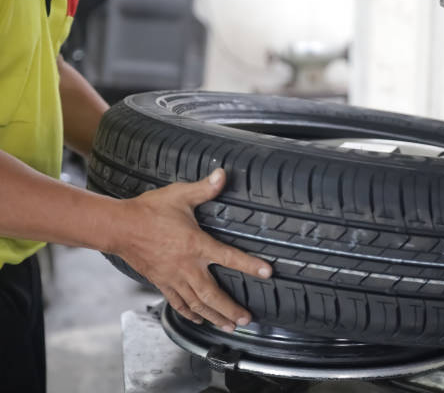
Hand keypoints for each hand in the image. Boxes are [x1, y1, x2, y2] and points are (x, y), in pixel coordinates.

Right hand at [112, 168, 271, 331]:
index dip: (250, 265)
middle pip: (213, 294)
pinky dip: (190, 313)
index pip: (229, 257)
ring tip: (229, 326)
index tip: (267, 273)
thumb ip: (204, 188)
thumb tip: (223, 174)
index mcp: (196, 244)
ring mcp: (173, 277)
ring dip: (215, 316)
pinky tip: (199, 319)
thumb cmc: (149, 210)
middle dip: (231, 309)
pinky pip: (178, 303)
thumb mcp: (179, 195)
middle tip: (247, 319)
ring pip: (197, 304)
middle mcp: (186, 266)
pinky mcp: (161, 282)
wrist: (118, 227)